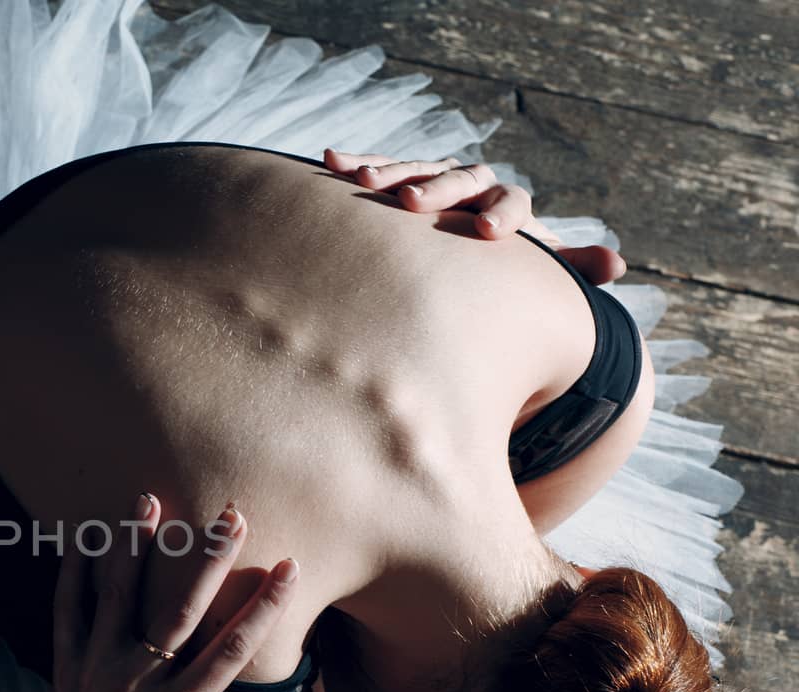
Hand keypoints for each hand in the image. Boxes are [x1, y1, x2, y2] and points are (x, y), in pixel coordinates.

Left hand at [48, 492, 317, 691]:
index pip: (230, 652)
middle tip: (233, 514)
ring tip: (148, 499)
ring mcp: (94, 675)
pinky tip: (81, 535)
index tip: (290, 566)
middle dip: (208, 561)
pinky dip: (71, 575)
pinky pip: (65, 614)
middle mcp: (133, 689)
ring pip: (115, 600)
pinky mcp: (65, 671)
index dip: (264, 607)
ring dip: (132, 548)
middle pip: (176, 612)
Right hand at [321, 147, 627, 284]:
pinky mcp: (401, 181)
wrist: (471, 247)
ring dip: (390, 173)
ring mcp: (434, 179)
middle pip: (459, 178)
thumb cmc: (506, 267)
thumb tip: (617, 266)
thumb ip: (573, 269)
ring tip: (364, 184)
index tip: (486, 231)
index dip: (502, 213)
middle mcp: (473, 184)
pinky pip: (380, 168)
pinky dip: (358, 164)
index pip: (511, 201)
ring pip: (416, 169)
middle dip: (436, 189)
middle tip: (413, 203)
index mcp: (507, 204)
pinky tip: (331, 162)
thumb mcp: (539, 271)